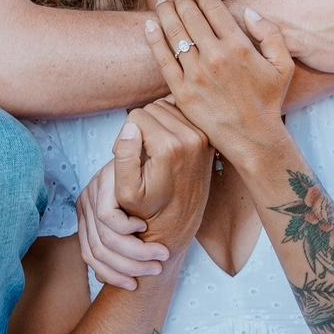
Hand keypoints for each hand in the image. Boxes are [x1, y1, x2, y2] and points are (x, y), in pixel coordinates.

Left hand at [75, 162, 171, 291]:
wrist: (155, 154)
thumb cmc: (153, 194)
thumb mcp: (137, 221)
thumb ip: (127, 243)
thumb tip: (120, 280)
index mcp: (88, 219)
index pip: (91, 258)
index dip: (112, 275)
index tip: (134, 285)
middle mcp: (84, 208)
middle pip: (97, 252)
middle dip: (129, 267)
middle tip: (156, 269)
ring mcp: (91, 195)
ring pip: (104, 238)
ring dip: (135, 252)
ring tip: (160, 254)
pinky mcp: (101, 184)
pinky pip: (108, 217)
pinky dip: (128, 227)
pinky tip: (145, 224)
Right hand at [113, 99, 212, 257]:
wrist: (177, 225)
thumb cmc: (148, 211)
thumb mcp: (126, 192)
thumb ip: (124, 155)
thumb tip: (131, 127)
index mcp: (170, 147)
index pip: (137, 115)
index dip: (125, 133)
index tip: (129, 155)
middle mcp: (191, 138)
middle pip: (154, 108)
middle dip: (141, 126)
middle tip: (140, 152)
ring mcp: (203, 137)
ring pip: (168, 108)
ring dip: (156, 124)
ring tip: (152, 149)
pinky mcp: (208, 139)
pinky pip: (183, 114)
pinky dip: (171, 122)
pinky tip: (166, 143)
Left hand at [144, 0, 292, 161]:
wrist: (253, 138)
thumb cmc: (269, 101)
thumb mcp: (284, 65)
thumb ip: (270, 34)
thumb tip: (249, 12)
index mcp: (239, 46)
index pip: (213, 8)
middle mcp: (215, 56)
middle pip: (190, 16)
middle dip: (181, 1)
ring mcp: (196, 74)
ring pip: (175, 33)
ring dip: (166, 12)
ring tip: (162, 2)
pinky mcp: (182, 91)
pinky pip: (163, 59)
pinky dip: (154, 39)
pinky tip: (149, 25)